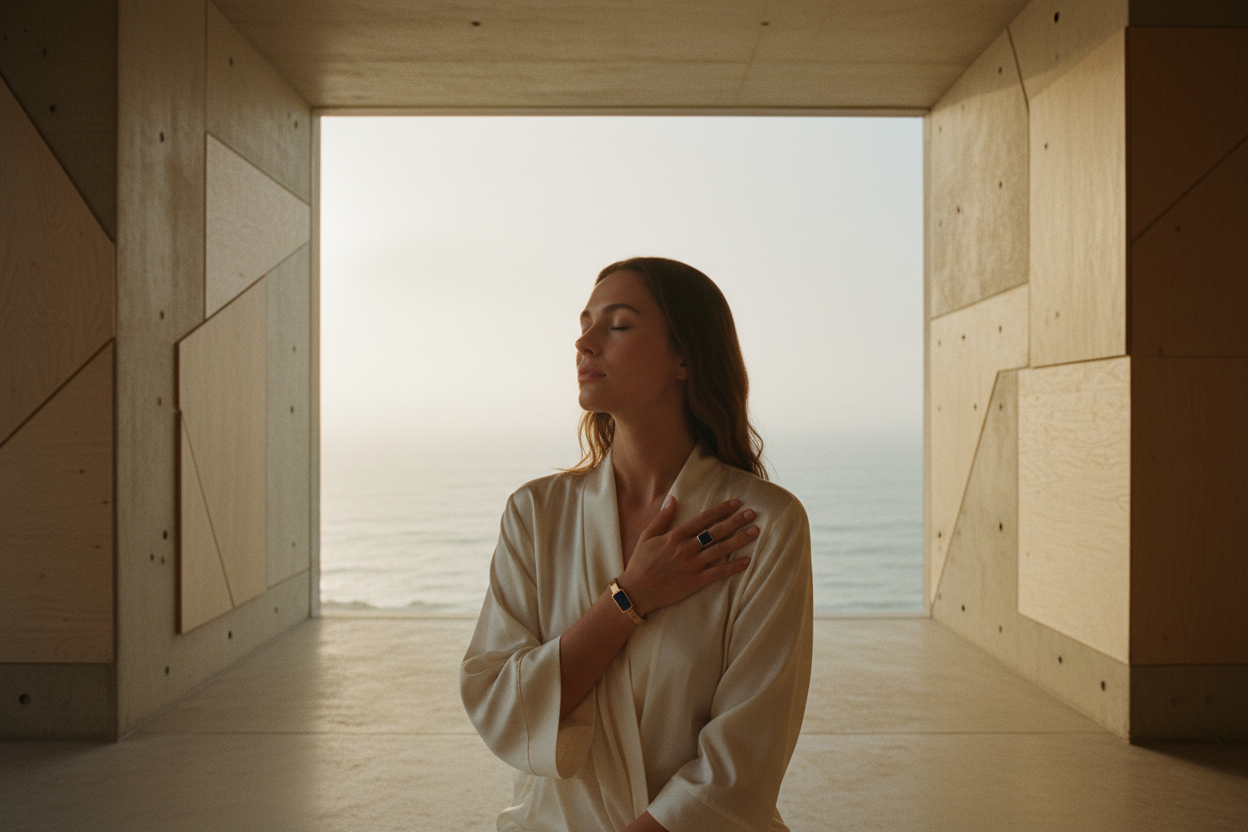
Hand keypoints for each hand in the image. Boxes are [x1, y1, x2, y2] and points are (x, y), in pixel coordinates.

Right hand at [618, 497, 757, 617]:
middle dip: (735, 521)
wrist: (636, 591)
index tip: (736, 503)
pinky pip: (718, 573)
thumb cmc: (640, 563)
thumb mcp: (648, 536)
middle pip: (715, 532)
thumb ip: (662, 518)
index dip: (720, 510)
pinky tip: (747, 560)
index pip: (703, 519)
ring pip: (720, 550)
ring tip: (754, 531)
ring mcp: (692, 565)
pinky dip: (733, 567)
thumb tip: (673, 498)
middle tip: (752, 514)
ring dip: (739, 540)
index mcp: (675, 536)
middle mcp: (686, 548)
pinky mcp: (695, 582)